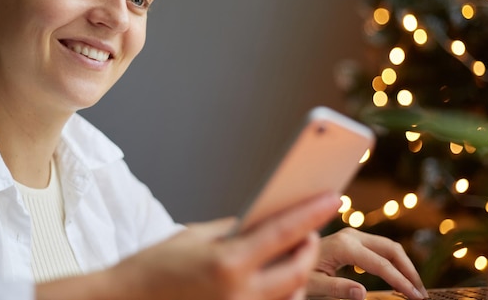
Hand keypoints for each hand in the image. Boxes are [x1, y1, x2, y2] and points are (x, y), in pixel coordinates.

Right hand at [35, 192, 340, 299]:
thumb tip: (264, 220)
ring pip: (290, 294)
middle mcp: (239, 293)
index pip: (283, 232)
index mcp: (227, 263)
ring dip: (297, 271)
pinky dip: (280, 291)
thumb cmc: (155, 267)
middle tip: (310, 230)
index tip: (332, 197)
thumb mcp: (194, 236)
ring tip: (293, 251)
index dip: (312, 213)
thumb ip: (234, 229)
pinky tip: (274, 275)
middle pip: (297, 269)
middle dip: (309, 247)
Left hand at [307, 228, 427, 299]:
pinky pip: (379, 247)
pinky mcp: (352, 238)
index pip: (382, 264)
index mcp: (344, 246)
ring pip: (388, 245)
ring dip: (404, 265)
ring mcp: (352, 234)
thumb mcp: (313, 285)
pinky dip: (393, 260)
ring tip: (414, 288)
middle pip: (391, 249)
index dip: (402, 282)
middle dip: (409, 271)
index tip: (417, 298)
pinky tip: (397, 278)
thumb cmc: (295, 271)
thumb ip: (337, 289)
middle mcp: (351, 235)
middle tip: (422, 294)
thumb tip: (362, 293)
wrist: (283, 254)